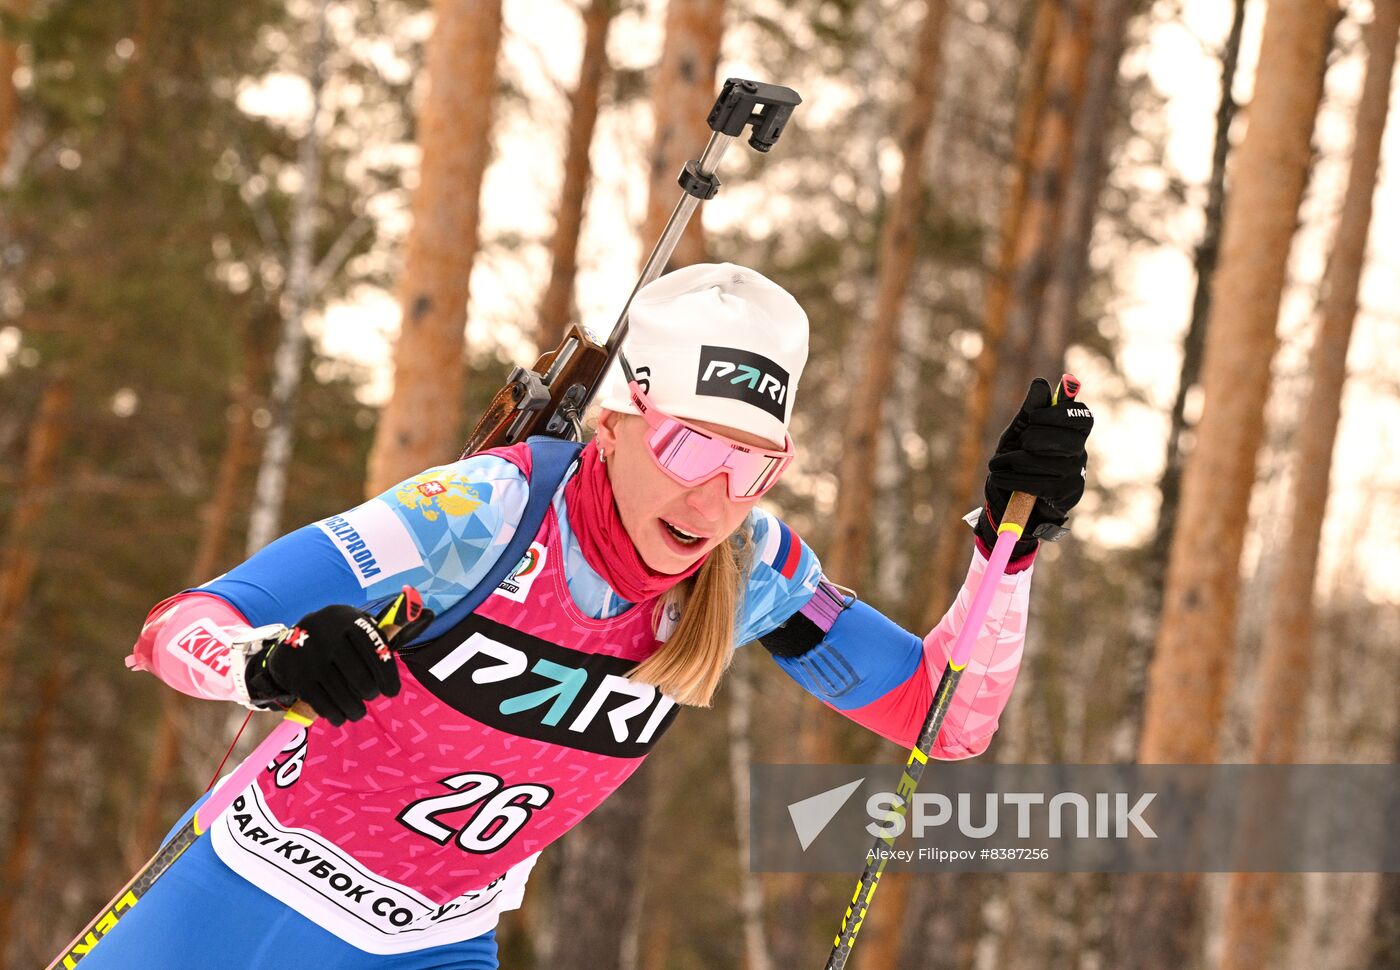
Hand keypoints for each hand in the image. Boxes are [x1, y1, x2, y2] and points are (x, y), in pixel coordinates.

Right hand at [245, 598, 432, 725]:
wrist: (289, 645)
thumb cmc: (339, 637)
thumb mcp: (359, 625)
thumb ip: (391, 626)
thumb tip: (427, 613)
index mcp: (347, 619)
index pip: (376, 649)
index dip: (388, 675)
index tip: (392, 692)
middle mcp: (326, 635)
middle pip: (360, 678)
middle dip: (370, 693)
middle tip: (371, 695)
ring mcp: (309, 658)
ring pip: (343, 695)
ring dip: (355, 710)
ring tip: (358, 711)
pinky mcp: (297, 678)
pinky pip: (324, 705)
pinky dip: (336, 715)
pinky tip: (341, 715)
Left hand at [976, 376, 1092, 557]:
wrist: (1009, 500)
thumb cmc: (1017, 460)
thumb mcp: (1019, 432)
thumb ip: (1030, 410)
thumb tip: (1042, 383)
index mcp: (1073, 433)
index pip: (1082, 416)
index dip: (1057, 414)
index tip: (1031, 418)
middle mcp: (1080, 453)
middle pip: (1067, 439)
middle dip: (1034, 439)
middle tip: (1018, 443)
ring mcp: (1075, 476)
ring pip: (1046, 463)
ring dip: (1014, 461)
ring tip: (999, 463)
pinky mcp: (1064, 497)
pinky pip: (1037, 483)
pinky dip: (1011, 478)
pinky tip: (1000, 476)